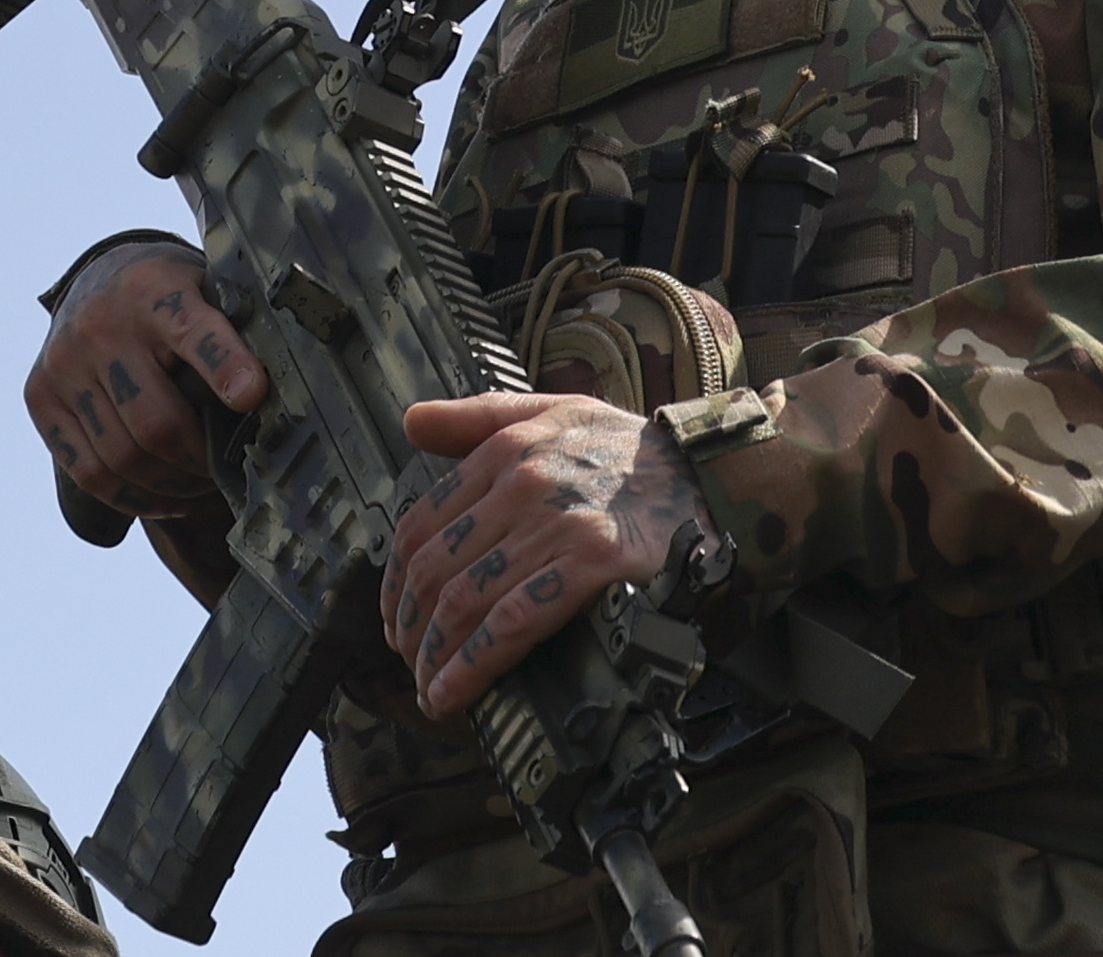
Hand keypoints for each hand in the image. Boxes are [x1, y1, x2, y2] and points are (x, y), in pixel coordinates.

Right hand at [24, 239, 267, 518]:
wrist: (100, 276)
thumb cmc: (173, 293)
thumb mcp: (206, 286)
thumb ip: (235, 328)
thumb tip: (279, 395)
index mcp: (154, 289)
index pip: (192, 331)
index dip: (225, 366)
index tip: (254, 396)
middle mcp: (99, 324)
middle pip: (156, 420)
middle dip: (200, 460)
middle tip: (228, 473)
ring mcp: (63, 362)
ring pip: (121, 457)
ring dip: (170, 487)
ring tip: (199, 490)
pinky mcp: (39, 396)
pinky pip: (87, 471)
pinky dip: (132, 497)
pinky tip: (162, 497)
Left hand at [385, 394, 708, 719]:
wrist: (707, 474)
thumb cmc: (630, 451)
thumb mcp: (554, 410)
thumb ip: (478, 417)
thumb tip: (412, 422)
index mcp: (507, 449)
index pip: (421, 523)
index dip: (396, 581)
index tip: (395, 616)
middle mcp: (522, 484)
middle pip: (434, 569)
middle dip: (410, 628)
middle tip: (410, 661)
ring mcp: (554, 526)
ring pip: (464, 601)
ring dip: (434, 656)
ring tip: (430, 688)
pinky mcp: (589, 565)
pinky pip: (512, 623)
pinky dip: (473, 665)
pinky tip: (457, 692)